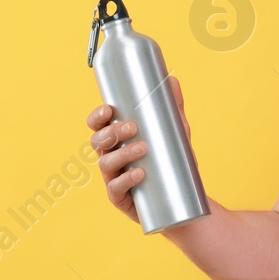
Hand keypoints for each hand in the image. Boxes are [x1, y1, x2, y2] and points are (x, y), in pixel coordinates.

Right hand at [87, 75, 193, 224]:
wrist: (181, 198)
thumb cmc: (170, 162)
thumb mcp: (175, 133)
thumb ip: (172, 108)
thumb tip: (172, 80)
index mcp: (117, 140)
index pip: (98, 125)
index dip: (97, 116)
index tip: (109, 109)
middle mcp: (111, 157)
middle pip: (97, 141)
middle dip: (111, 132)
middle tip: (133, 128)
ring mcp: (113, 178)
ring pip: (105, 163)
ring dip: (122, 153)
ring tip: (143, 149)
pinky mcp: (120, 199)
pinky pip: (115, 189)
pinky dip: (126, 180)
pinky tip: (140, 174)